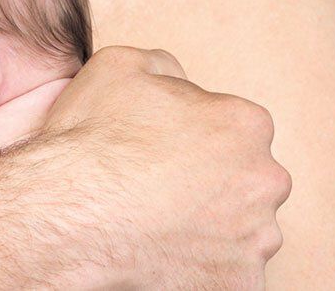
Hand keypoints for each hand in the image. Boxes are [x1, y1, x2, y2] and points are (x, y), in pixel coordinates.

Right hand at [43, 46, 291, 287]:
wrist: (70, 215)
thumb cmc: (94, 141)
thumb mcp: (121, 66)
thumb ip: (165, 67)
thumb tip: (178, 80)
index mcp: (246, 124)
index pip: (233, 130)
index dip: (196, 140)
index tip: (164, 155)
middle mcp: (264, 180)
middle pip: (246, 182)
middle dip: (214, 187)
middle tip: (163, 194)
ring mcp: (255, 238)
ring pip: (242, 232)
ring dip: (213, 231)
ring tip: (161, 229)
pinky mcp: (238, 284)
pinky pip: (228, 276)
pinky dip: (203, 270)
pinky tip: (166, 258)